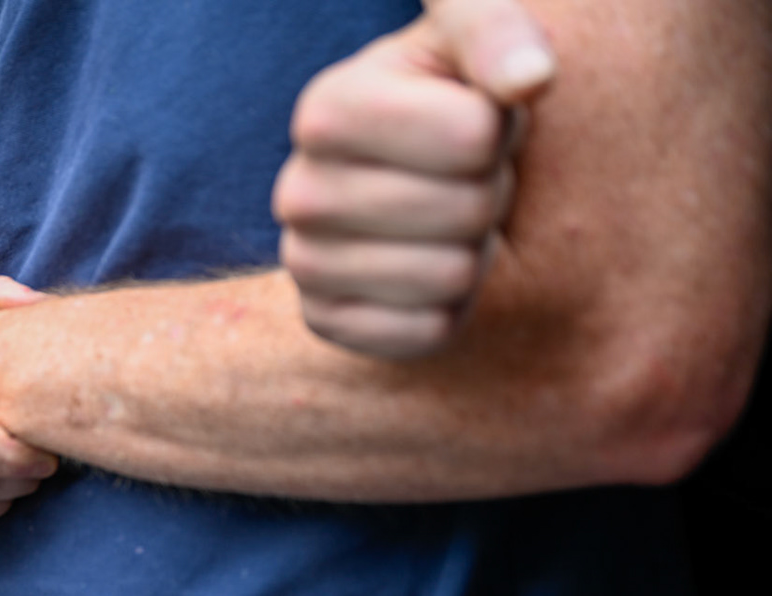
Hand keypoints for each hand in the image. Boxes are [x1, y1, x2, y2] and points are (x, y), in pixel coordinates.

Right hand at [273, 0, 555, 357]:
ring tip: (447, 221)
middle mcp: (299, 193)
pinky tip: (428, 267)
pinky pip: (426, 332)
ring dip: (474, 251)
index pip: (472, 137)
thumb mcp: (465, 42)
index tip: (473, 119)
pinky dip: (450, 309)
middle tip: (465, 177)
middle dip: (491, 192)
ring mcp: (304, 264)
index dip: (499, 130)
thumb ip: (496, 31)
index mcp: (327, 111)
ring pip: (450, 277)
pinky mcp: (325, 323)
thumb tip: (528, 79)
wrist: (405, 176)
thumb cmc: (447, 98)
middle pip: (466, 211)